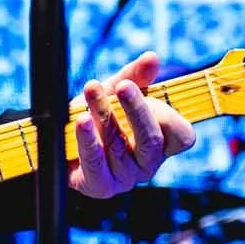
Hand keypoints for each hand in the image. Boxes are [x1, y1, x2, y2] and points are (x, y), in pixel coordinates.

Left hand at [69, 50, 195, 199]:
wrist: (61, 140)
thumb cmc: (97, 116)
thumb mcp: (114, 91)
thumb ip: (134, 76)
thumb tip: (152, 58)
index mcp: (161, 141)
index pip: (182, 137)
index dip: (172, 118)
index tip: (153, 94)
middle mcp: (147, 163)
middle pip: (151, 140)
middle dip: (137, 109)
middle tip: (123, 86)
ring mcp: (124, 177)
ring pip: (118, 145)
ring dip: (103, 114)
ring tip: (91, 90)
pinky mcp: (99, 185)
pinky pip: (95, 162)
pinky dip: (87, 139)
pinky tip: (81, 120)